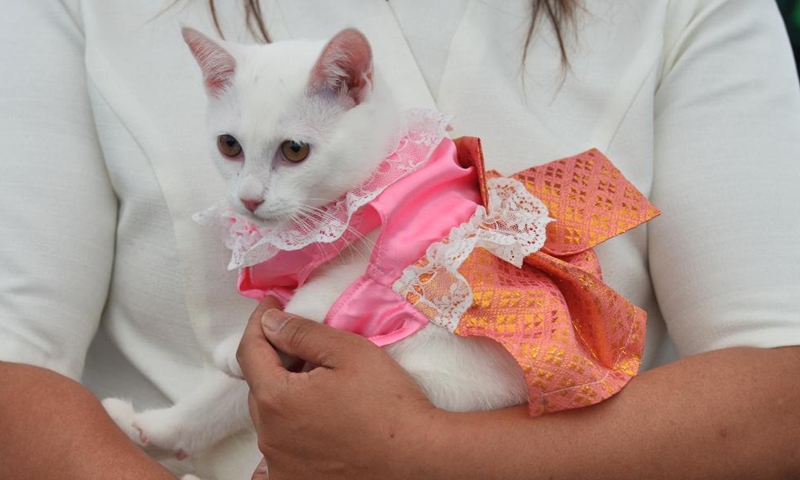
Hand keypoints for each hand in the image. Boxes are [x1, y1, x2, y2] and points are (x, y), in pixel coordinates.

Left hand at [236, 299, 440, 479]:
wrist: (418, 457)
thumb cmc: (388, 402)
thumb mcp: (348, 352)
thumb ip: (302, 333)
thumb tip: (269, 322)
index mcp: (276, 400)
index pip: (249, 352)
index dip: (258, 322)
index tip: (270, 305)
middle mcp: (269, 437)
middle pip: (259, 386)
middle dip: (274, 359)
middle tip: (303, 343)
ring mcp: (280, 465)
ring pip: (270, 417)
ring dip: (284, 395)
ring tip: (317, 382)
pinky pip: (280, 447)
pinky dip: (289, 428)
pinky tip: (312, 421)